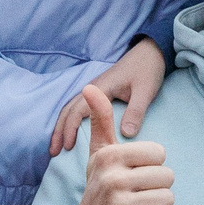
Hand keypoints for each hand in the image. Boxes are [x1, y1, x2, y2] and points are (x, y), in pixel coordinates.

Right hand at [50, 37, 168, 155]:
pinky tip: (71, 131)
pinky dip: (70, 120)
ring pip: (70, 108)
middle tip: (53, 152)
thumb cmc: (148, 70)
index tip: (68, 147)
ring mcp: (94, 88)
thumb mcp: (145, 91)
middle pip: (68, 109)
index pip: (78, 110)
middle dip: (59, 131)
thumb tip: (125, 135)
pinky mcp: (99, 91)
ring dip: (62, 126)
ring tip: (57, 146)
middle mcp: (93, 87)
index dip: (71, 129)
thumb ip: (136, 112)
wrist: (150, 52)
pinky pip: (78, 106)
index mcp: (101, 87)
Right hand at [56, 88, 170, 204]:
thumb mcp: (100, 153)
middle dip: (157, 187)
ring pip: (168, 198)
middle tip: (135, 194)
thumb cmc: (100, 186)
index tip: (133, 174)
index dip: (152, 165)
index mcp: (109, 156)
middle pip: (167, 176)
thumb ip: (100, 119)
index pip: (159, 153)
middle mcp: (112, 179)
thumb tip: (89, 86)